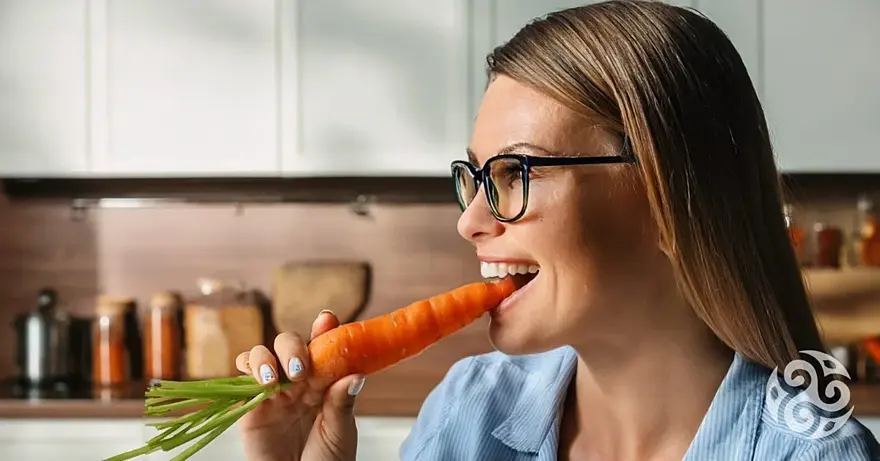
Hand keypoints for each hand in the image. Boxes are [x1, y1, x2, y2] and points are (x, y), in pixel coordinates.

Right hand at [235, 310, 365, 460]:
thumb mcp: (340, 434)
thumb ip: (342, 404)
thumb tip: (356, 375)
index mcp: (324, 383)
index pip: (323, 348)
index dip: (324, 329)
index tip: (327, 319)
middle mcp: (297, 382)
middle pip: (288, 343)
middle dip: (292, 346)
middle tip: (300, 369)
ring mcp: (272, 392)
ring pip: (262, 354)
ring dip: (266, 358)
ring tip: (275, 380)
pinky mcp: (250, 406)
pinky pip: (241, 377)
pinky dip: (247, 368)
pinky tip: (261, 381)